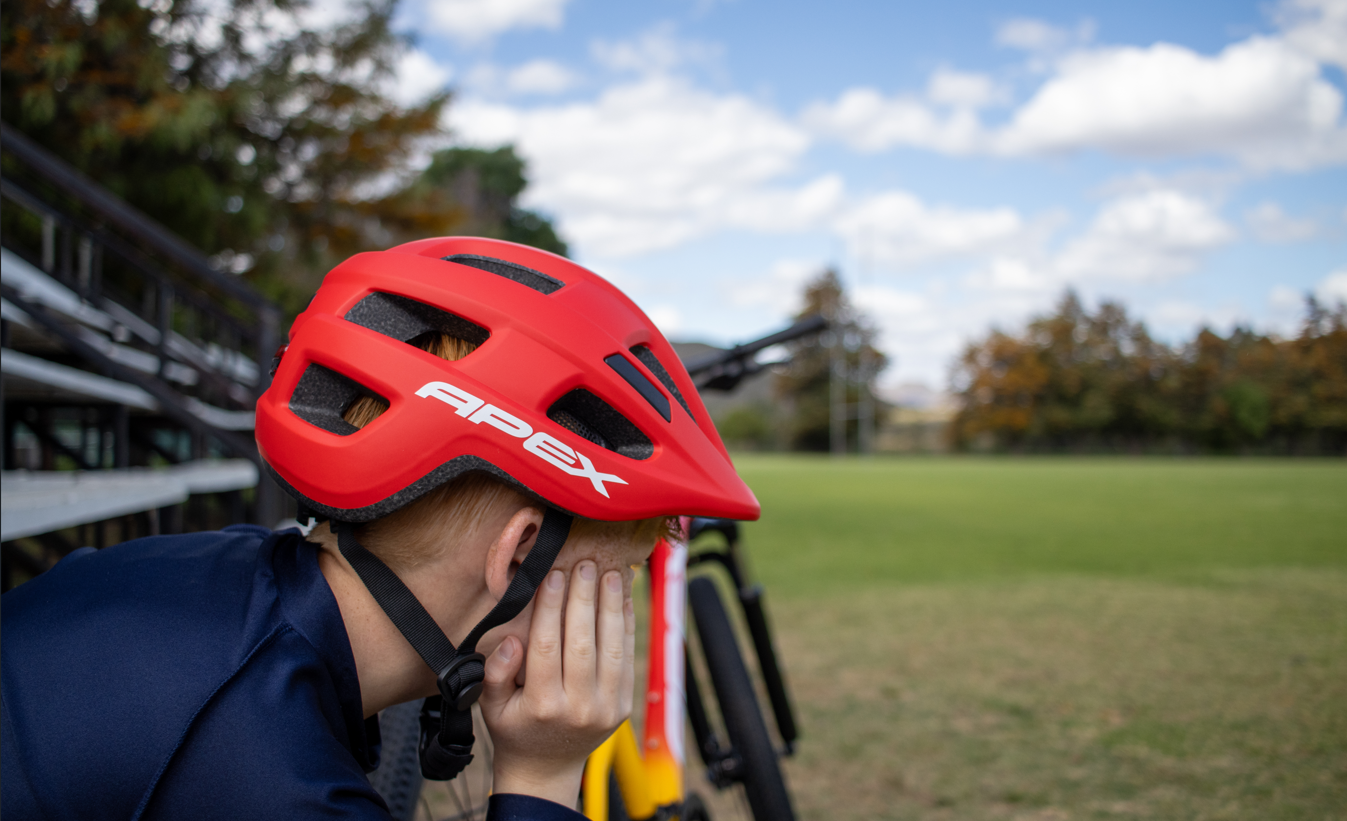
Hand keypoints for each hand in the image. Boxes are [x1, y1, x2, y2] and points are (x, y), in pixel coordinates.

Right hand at [478, 561, 635, 806]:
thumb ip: (495, 673)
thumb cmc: (515, 730)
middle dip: (584, 599)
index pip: (547, 645)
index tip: (553, 575)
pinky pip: (627, 660)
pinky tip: (623, 600)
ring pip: (610, 648)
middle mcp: (576, 708)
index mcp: (540, 705)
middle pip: (582, 642)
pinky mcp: (623, 705)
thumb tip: (512, 642)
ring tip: (609, 574)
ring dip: (611, 607)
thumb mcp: (490, 706)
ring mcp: (605, 708)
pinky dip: (626, 627)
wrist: (546, 770)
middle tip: (585, 565)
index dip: (551, 607)